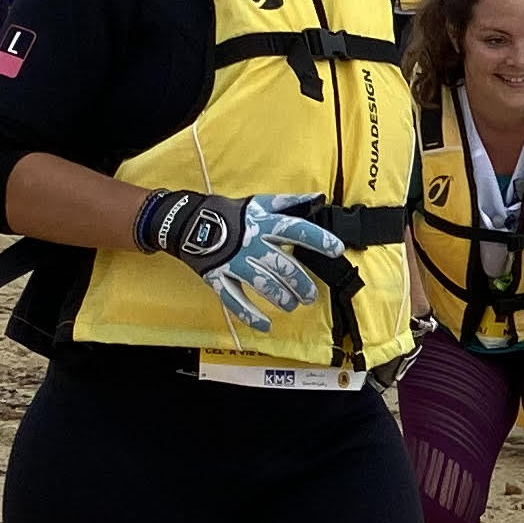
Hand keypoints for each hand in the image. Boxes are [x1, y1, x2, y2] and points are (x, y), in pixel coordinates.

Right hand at [136, 188, 336, 339]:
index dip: (317, 239)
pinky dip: (250, 315)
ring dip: (282, 298)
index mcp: (262, 223)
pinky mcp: (217, 277)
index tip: (337, 250)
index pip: (295, 229)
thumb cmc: (228, 214)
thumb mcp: (258, 203)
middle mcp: (250, 243)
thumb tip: (317, 197)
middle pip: (282, 265)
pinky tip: (266, 325)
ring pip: (263, 284)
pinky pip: (234, 300)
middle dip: (301, 283)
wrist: (186, 222)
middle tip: (310, 296)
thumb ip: (288, 202)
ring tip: (291, 304)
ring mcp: (232, 262)